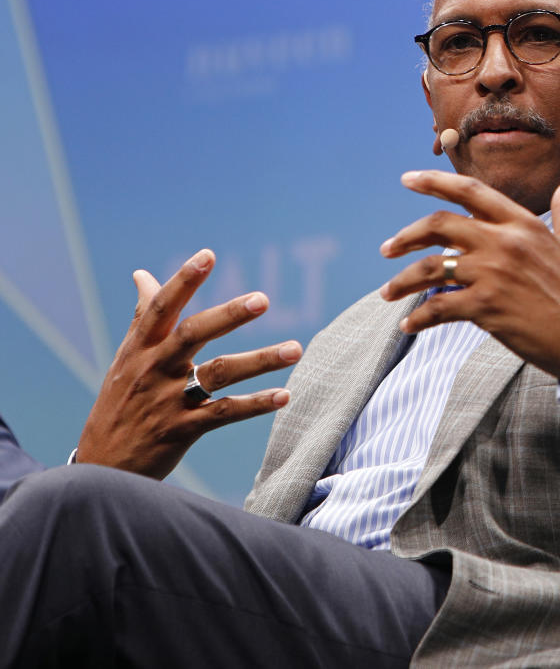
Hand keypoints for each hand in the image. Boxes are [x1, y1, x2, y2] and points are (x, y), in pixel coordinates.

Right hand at [75, 249, 301, 478]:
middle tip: (263, 299)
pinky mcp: (183, 430)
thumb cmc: (119, 402)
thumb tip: (142, 275)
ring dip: (260, 360)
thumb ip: (143, 316)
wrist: (101, 465)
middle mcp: (154, 369)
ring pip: (220, 374)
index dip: (183, 281)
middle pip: (193, 335)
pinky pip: (226, 413)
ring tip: (296, 348)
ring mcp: (170, 400)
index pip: (161, 308)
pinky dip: (256, 404)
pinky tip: (285, 394)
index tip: (208, 256)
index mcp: (140, 348)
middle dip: (228, 316)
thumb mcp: (125, 357)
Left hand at [379, 170, 559, 382]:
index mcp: (523, 224)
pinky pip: (437, 308)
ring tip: (388, 292)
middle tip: (387, 248)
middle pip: (439, 225)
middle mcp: (503, 243)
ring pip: (429, 269)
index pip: (470, 192)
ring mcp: (492, 275)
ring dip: (402, 281)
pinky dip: (418, 317)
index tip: (407, 179)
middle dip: (405, 236)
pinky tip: (409, 325)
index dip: (434, 181)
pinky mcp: (486, 308)